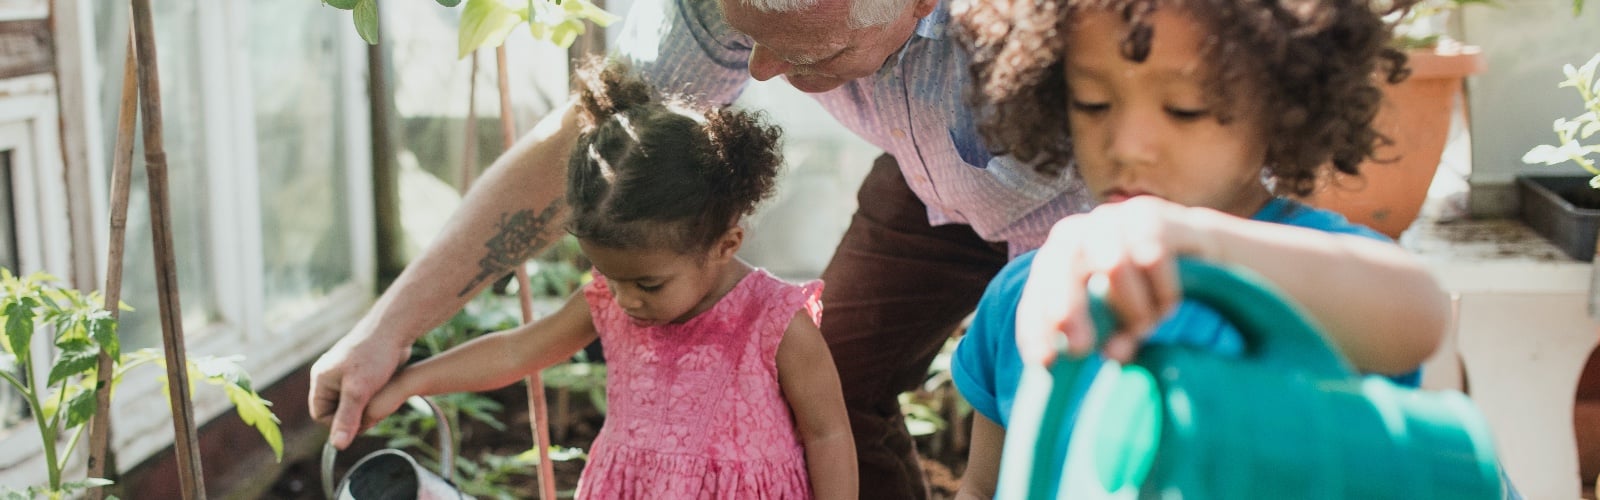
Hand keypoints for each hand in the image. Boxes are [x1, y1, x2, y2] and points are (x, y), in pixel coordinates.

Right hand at [308, 326, 409, 448]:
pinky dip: (373, 397)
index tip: (361, 421)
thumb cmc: (374, 357)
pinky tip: (385, 390)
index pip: (321, 415)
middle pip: (337, 410)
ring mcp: (345, 374)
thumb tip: (337, 446)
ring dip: (366, 407)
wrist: (394, 330)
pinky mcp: (361, 372)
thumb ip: (347, 418)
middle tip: (375, 411)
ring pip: (352, 403)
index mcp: (321, 380)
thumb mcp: (358, 391)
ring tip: (382, 398)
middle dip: (355, 415)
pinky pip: (363, 394)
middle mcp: (330, 377)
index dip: (339, 424)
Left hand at [1015, 197, 1207, 366]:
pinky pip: (1152, 258)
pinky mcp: (1150, 215)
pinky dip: (1161, 290)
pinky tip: (1168, 305)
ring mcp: (1111, 220)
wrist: (1196, 252)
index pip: (1037, 294)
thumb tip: (1111, 354)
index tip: (1045, 363)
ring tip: (1145, 326)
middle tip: (1080, 349)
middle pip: (1062, 267)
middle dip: (1068, 310)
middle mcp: (1076, 234)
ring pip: (1113, 266)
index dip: (1036, 328)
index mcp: (1054, 263)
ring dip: (1131, 307)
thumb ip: (1110, 337)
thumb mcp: (1118, 320)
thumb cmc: (1144, 292)